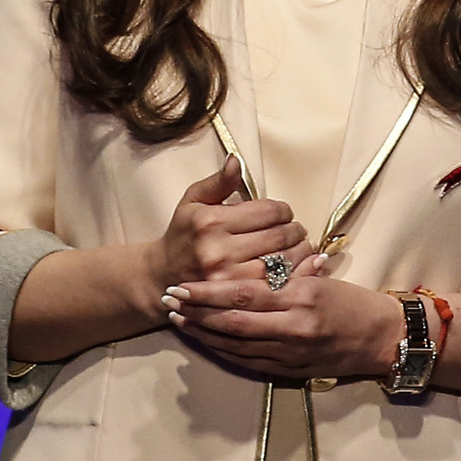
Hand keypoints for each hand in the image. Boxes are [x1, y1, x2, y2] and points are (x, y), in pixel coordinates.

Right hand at [158, 158, 303, 289]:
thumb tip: (236, 161)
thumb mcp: (193, 201)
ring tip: (298, 247)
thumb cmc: (183, 234)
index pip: (268, 211)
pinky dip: (291, 276)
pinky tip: (294, 269)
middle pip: (278, 237)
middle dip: (295, 231)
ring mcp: (227, 279)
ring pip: (281, 264)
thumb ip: (218, 182)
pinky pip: (275, 286)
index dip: (284, 210)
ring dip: (298, 254)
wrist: (161, 275)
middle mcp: (218, 251)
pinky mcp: (233, 299)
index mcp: (211, 222)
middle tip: (297, 230)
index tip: (284, 213)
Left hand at [162, 251, 406, 383]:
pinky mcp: (289, 371)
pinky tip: (206, 342)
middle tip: (169, 302)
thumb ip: (286, 274)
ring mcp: (289, 353)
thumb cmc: (352, 302)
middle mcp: (292, 328)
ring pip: (235, 345)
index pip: (243, 295)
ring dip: (203, 334)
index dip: (208, 292)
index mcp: (300, 298)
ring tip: (179, 321)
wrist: (381, 339)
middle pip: (232, 323)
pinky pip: (247, 362)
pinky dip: (223, 352)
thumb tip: (250, 261)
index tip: (182, 285)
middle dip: (196, 313)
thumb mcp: (321, 279)